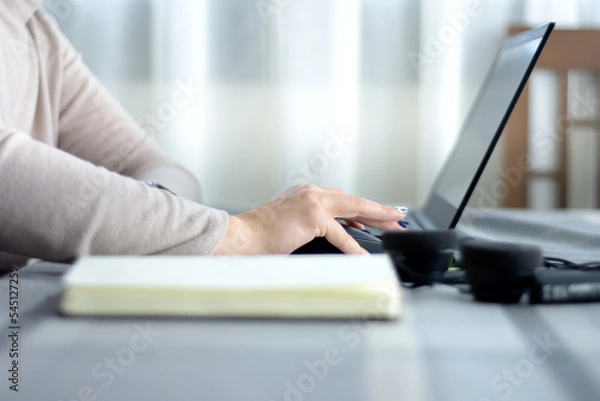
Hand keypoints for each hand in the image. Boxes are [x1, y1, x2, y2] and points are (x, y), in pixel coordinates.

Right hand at [214, 185, 406, 254]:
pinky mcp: (311, 216)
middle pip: (353, 201)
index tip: (377, 215)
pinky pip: (339, 233)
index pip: (341, 199)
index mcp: (305, 194)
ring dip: (376, 219)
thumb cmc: (259, 236)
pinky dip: (352, 246)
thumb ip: (311, 226)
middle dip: (377, 211)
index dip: (362, 208)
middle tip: (396, 218)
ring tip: (393, 227)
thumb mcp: (290, 225)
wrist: (241, 236)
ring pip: (353, 209)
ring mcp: (312, 202)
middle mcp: (311, 193)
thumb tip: (333, 237)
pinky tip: (363, 254)